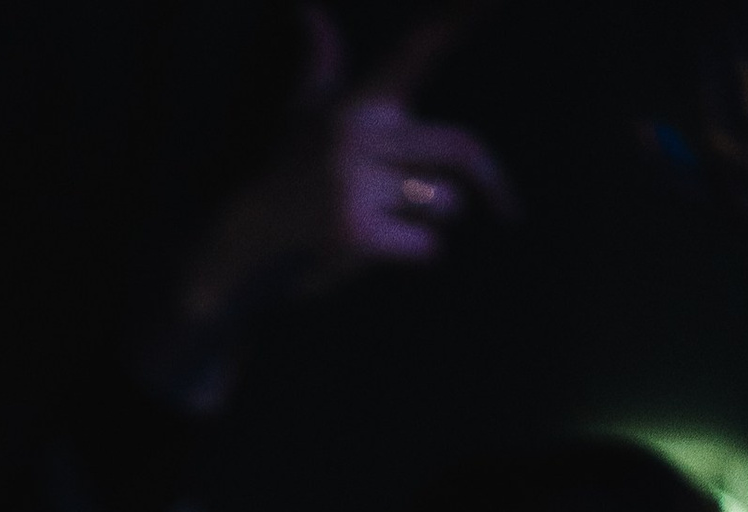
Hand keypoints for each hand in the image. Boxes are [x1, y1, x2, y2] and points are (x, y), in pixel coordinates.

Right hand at [150, 7, 511, 396]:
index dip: (462, 14)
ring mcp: (353, 182)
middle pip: (461, 147)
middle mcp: (359, 132)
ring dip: (433, 219)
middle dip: (485, 180)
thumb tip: (309, 9)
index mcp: (364, 100)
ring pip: (444, 200)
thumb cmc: (287, 174)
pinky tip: (380, 247)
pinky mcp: (353, 230)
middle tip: (502, 205)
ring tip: (393, 218)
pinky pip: (425, 244)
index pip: (421, 48)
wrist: (245, 238)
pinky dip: (419, 252)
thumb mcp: (305, 111)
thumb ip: (320, 60)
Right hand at [702, 0, 747, 333]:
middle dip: (736, 15)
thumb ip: (672, 173)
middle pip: (726, 25)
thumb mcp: (726, 209)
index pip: (702, 53)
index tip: (734, 24)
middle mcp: (738, 111)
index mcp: (712, 141)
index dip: (721, 27)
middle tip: (747, 17)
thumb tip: (638, 131)